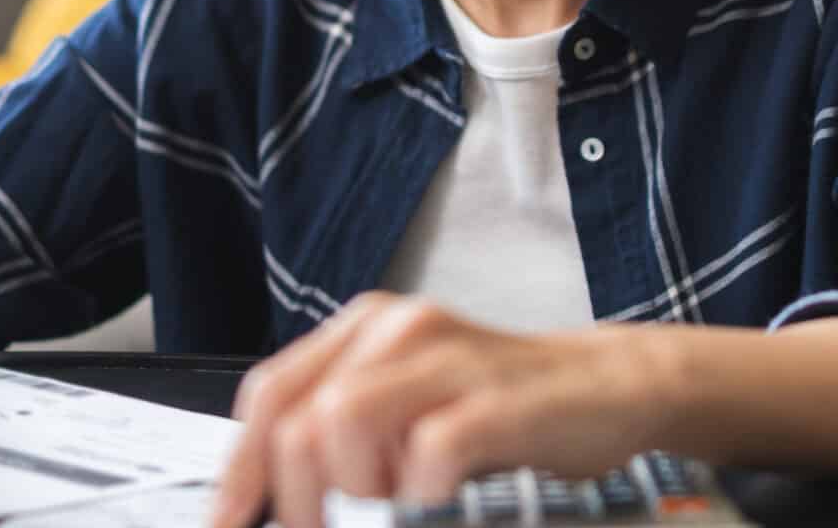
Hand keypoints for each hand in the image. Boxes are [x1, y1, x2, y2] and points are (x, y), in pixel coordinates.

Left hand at [208, 292, 670, 527]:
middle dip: (295, 501)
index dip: (240, 473)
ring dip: (355, 489)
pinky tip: (438, 501)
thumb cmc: (498, 406)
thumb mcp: (407, 405)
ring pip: (345, 421)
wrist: (607, 385)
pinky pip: (430, 451)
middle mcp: (398, 330)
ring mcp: (449, 360)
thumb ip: (342, 435)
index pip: (268, 396)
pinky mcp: (499, 399)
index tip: (230, 526)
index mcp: (364, 329)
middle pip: (297, 418)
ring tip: (388, 507)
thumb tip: (275, 500)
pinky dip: (420, 494)